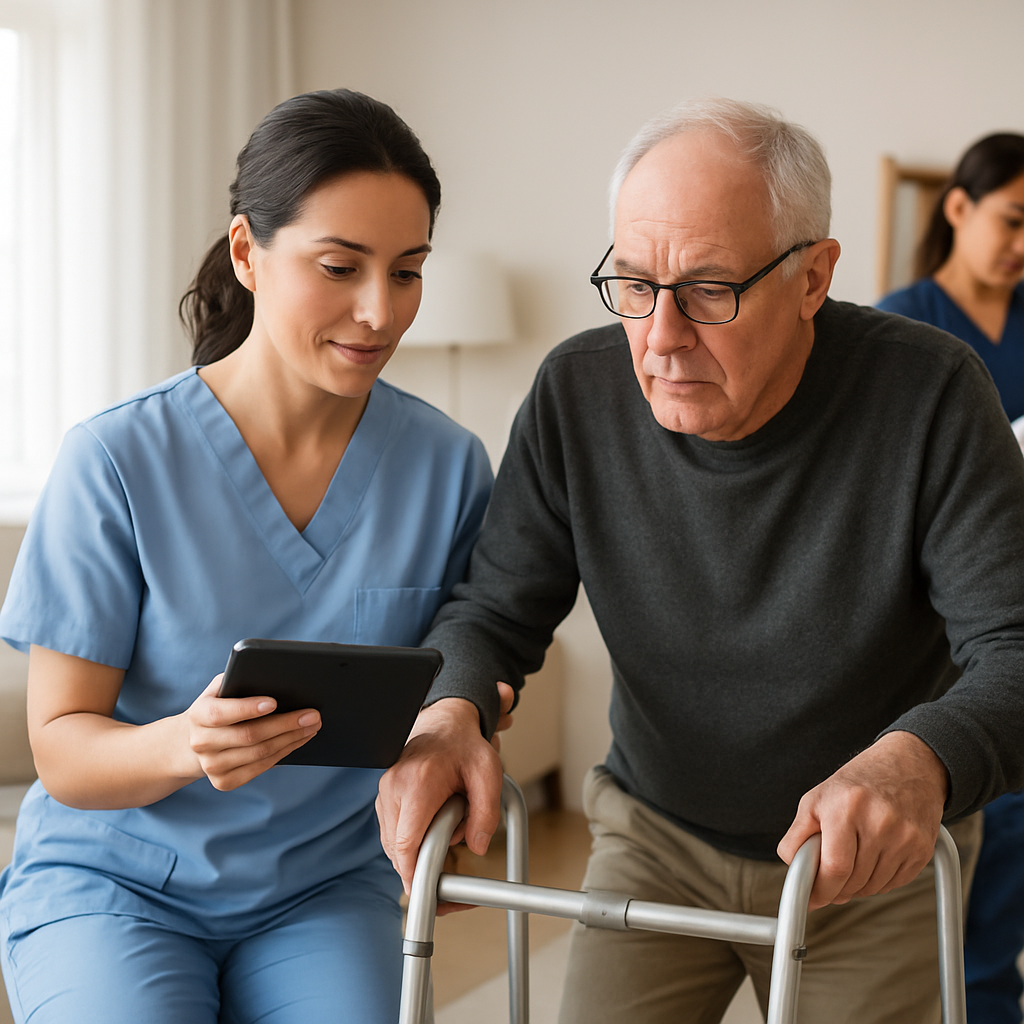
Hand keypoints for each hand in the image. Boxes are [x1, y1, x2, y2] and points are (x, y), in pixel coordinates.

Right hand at [184, 676, 320, 789]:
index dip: (247, 708)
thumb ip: (240, 679)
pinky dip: (284, 752)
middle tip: (312, 714)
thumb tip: (274, 677)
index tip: (274, 702)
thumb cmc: (220, 704)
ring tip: (312, 726)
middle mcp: (201, 743)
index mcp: (198, 715)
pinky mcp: (224, 782)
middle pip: (249, 735)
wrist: (196, 739)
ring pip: (260, 753)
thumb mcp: (222, 688)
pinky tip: (299, 740)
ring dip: (292, 739)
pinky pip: (261, 767)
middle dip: (285, 724)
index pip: (221, 713)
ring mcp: (211, 766)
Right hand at [376, 683, 514, 901]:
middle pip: (397, 849)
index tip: (422, 894)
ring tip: (446, 837)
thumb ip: (486, 813)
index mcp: (418, 783)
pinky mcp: (384, 796)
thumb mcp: (488, 773)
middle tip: (448, 879)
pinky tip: (433, 831)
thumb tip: (477, 848)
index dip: (413, 874)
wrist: (445, 719)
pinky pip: (392, 832)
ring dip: (416, 852)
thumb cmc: (465, 744)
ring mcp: (385, 791)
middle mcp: (394, 788)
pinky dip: (410, 841)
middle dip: (421, 866)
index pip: (406, 841)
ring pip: (392, 844)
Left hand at [777, 731, 948, 909]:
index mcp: (846, 808)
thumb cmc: (856, 784)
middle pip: (853, 882)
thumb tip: (794, 868)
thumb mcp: (816, 799)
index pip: (834, 867)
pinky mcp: (922, 849)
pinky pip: (894, 884)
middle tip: (827, 879)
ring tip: (849, 863)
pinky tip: (871, 860)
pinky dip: (877, 881)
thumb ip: (798, 835)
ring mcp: (905, 838)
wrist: (907, 766)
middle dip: (835, 889)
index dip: (820, 890)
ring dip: (856, 887)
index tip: (812, 898)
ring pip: (872, 887)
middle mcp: (879, 822)